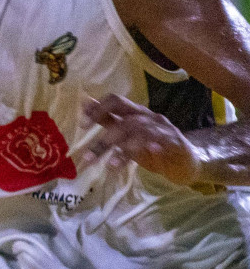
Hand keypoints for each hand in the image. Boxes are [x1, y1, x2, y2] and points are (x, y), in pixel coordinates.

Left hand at [79, 94, 201, 185]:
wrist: (187, 161)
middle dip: (105, 138)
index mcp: (136, 113)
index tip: (82, 126)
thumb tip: (86, 104)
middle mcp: (149, 118)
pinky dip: (150, 147)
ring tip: (109, 166)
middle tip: (88, 157)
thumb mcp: (127, 135)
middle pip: (125, 120)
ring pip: (140, 132)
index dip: (98, 110)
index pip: (116, 102)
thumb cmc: (153, 148)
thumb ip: (109, 120)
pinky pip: (161, 142)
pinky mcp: (175, 144)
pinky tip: (145, 154)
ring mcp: (164, 130)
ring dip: (122, 149)